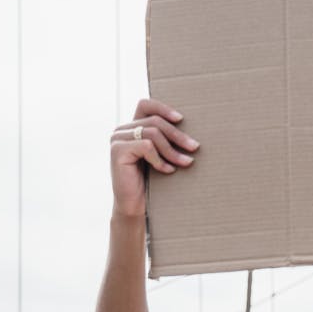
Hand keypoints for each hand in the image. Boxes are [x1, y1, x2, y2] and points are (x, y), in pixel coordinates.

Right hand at [109, 99, 198, 216]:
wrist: (135, 206)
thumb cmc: (150, 182)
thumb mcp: (160, 157)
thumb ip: (165, 141)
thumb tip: (191, 133)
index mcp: (131, 128)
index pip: (146, 105)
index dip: (163, 108)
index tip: (181, 119)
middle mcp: (122, 130)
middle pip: (155, 121)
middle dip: (178, 135)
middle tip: (194, 147)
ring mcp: (118, 139)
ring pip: (153, 133)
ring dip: (172, 150)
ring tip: (186, 162)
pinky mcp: (118, 151)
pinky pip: (147, 146)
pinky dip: (160, 159)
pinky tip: (168, 171)